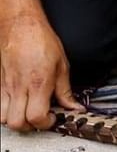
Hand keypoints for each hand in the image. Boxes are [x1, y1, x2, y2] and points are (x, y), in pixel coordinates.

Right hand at [0, 14, 83, 130]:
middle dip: (31, 126)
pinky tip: (19, 105)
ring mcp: (6, 87)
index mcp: (38, 84)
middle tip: (42, 118)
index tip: (55, 118)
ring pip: (3, 118)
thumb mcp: (62, 65)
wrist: (20, 25)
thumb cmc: (40, 40)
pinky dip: (7, 111)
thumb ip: (66, 90)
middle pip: (17, 123)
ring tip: (30, 112)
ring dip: (17, 120)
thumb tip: (74, 106)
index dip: (47, 123)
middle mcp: (19, 88)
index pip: (37, 117)